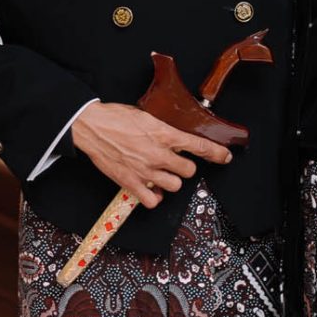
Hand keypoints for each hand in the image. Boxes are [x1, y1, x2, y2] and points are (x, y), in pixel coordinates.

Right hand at [71, 101, 231, 205]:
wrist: (92, 127)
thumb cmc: (116, 118)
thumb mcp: (147, 116)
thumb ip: (164, 129)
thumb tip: (176, 137)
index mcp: (164, 134)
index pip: (199, 146)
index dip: (217, 153)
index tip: (224, 157)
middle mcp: (158, 154)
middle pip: (189, 171)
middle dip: (184, 167)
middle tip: (175, 162)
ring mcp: (145, 171)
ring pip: (175, 186)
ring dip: (170, 181)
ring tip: (160, 174)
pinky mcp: (132, 183)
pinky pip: (153, 201)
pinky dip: (154, 197)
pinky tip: (150, 188)